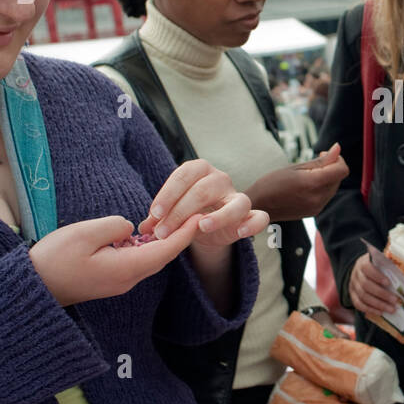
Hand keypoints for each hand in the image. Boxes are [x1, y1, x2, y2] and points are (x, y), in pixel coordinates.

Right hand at [30, 214, 202, 307]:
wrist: (31, 287)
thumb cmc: (54, 260)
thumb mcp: (84, 233)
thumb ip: (115, 226)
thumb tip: (129, 227)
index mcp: (126, 268)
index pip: (166, 250)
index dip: (185, 233)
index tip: (201, 217)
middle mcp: (128, 279)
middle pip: (162, 256)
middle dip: (179, 236)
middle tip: (194, 215)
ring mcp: (118, 282)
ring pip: (150, 260)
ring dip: (163, 241)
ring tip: (175, 221)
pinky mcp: (109, 281)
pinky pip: (136, 262)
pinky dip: (146, 248)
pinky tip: (144, 234)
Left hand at [139, 159, 269, 249]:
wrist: (208, 226)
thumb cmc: (186, 212)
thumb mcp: (171, 213)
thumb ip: (159, 219)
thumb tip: (143, 229)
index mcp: (199, 170)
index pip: (184, 175)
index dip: (168, 194)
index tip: (154, 214)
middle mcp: (220, 179)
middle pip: (203, 190)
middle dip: (180, 212)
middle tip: (163, 233)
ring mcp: (238, 196)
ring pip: (237, 202)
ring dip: (219, 216)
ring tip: (201, 227)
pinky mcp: (251, 215)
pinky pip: (260, 217)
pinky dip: (253, 224)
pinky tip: (240, 233)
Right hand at [245, 144, 348, 221]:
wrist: (259, 205)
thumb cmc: (272, 183)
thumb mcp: (296, 167)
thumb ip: (320, 160)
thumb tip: (337, 149)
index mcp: (312, 184)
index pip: (341, 170)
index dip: (337, 159)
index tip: (324, 154)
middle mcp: (318, 198)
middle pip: (338, 178)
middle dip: (331, 167)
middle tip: (312, 164)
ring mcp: (317, 207)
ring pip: (333, 187)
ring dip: (326, 178)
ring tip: (306, 175)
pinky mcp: (314, 212)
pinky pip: (326, 196)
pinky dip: (321, 187)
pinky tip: (306, 185)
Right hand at [349, 251, 402, 318]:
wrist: (362, 272)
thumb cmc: (376, 266)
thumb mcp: (380, 262)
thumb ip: (389, 264)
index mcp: (362, 263)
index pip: (367, 268)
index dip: (377, 276)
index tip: (389, 283)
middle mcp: (355, 275)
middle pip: (366, 285)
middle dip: (382, 294)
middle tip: (395, 300)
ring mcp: (352, 286)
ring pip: (363, 297)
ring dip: (378, 304)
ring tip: (391, 309)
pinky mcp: (352, 296)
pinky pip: (359, 305)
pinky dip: (370, 309)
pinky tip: (381, 312)